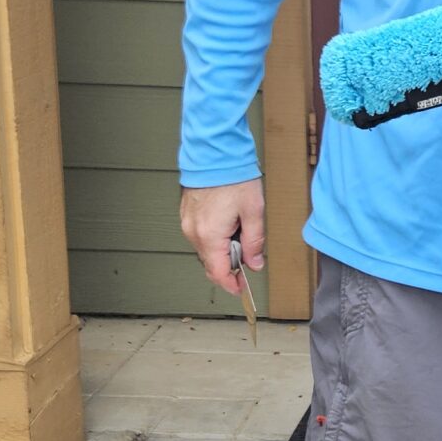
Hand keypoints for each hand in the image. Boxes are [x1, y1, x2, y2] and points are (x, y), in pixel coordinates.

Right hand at [180, 178, 265, 294]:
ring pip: (205, 250)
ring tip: (240, 233)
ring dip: (222, 251)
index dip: (231, 284)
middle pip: (210, 264)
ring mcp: (187, 223)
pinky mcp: (186, 215)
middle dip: (229, 267)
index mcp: (209, 236)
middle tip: (249, 259)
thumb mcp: (254, 212)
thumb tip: (255, 263)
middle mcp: (193, 233)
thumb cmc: (234, 178)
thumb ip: (254, 242)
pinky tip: (228, 225)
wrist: (215, 153)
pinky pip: (200, 237)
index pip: (218, 273)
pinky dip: (214, 239)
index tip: (242, 287)